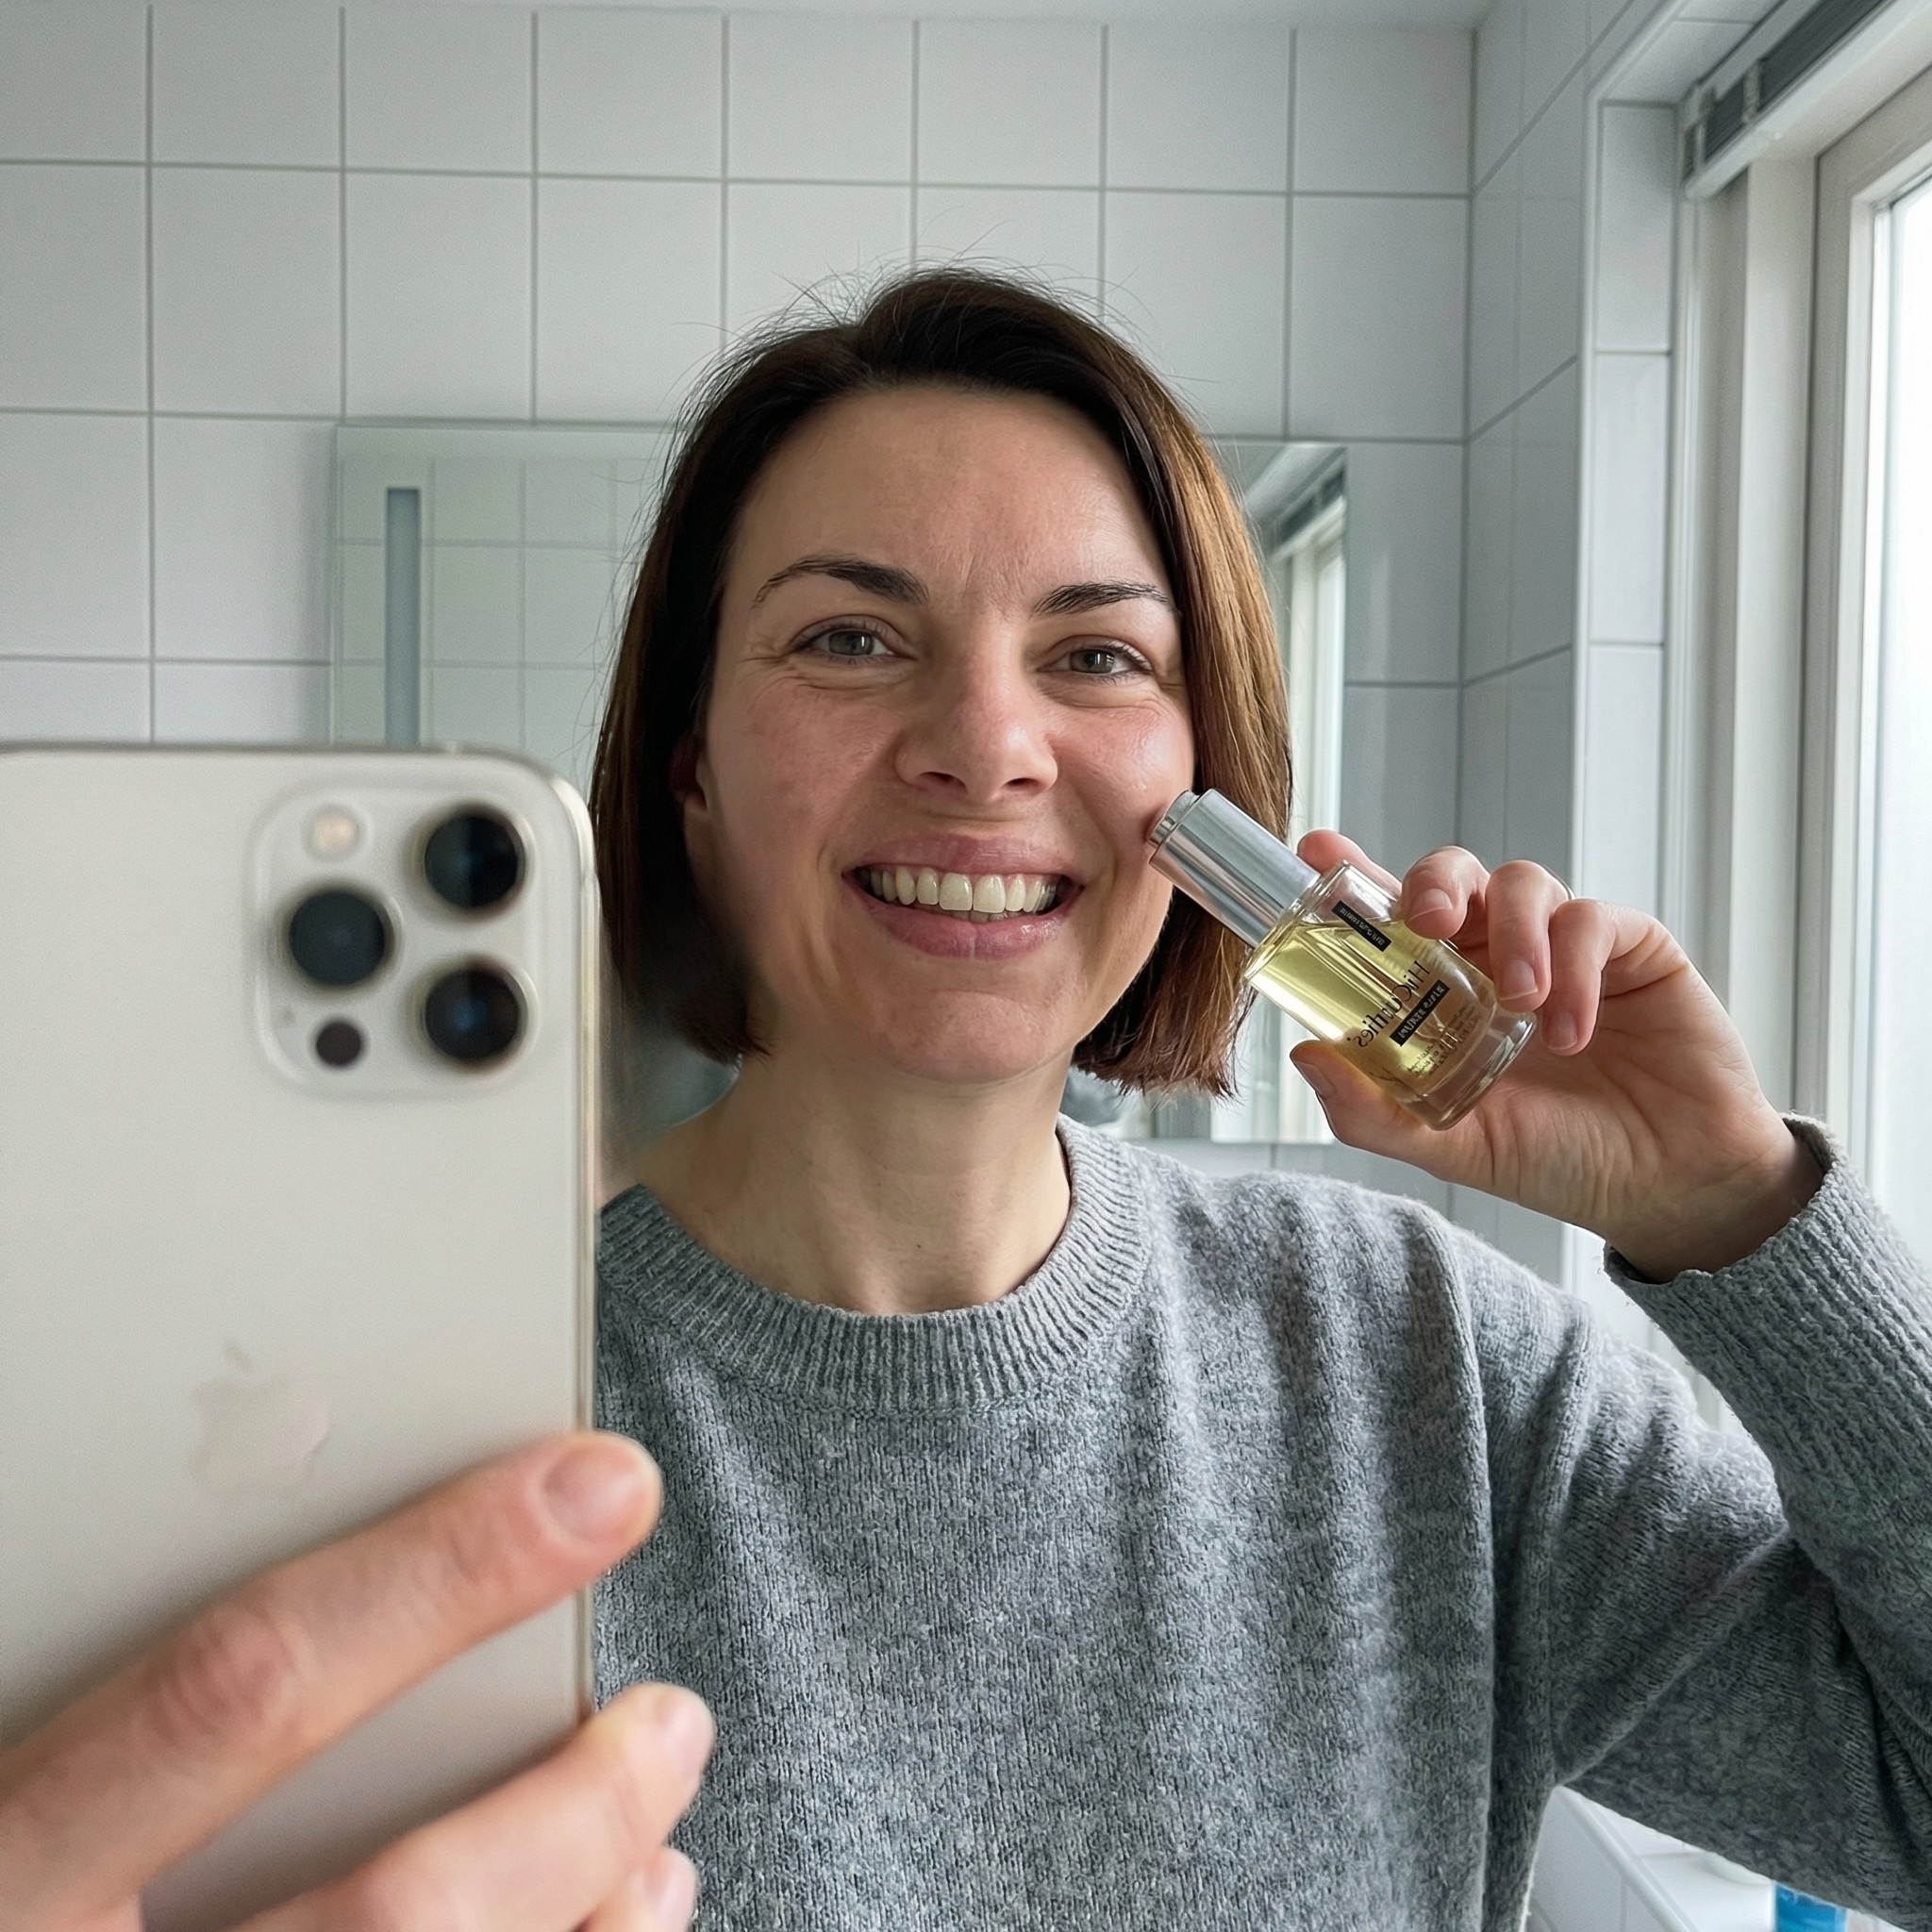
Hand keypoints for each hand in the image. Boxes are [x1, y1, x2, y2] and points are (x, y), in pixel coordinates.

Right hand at [0, 1432, 710, 1931]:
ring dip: (592, 1924)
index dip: (444, 1575)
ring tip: (658, 1846)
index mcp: (10, 1871)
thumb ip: (159, 1706)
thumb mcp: (17, 1779)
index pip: (243, 1691)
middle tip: (670, 1721)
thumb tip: (395, 1572)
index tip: (596, 1487)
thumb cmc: (16, 1887)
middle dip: (574, 1810)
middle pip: (400, 1912)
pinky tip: (613, 1930)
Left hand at [1287, 833, 1821, 1280]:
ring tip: (1520, 1006)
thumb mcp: (1454, 1147)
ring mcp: (1560, 945)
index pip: (1386, 918)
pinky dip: (1573, 969)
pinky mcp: (1629, 946)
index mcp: (1440, 991)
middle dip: (1430, 882)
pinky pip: (1590, 921)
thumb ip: (1376, 1113)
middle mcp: (1493, 955)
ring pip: (1520, 883)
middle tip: (1427, 922)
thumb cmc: (1558, 1159)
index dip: (1350, 877)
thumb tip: (1304, 1054)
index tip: (1316, 851)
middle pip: (1450, 876)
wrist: (1666, 1187)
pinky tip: (1572, 1033)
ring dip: (1511, 936)